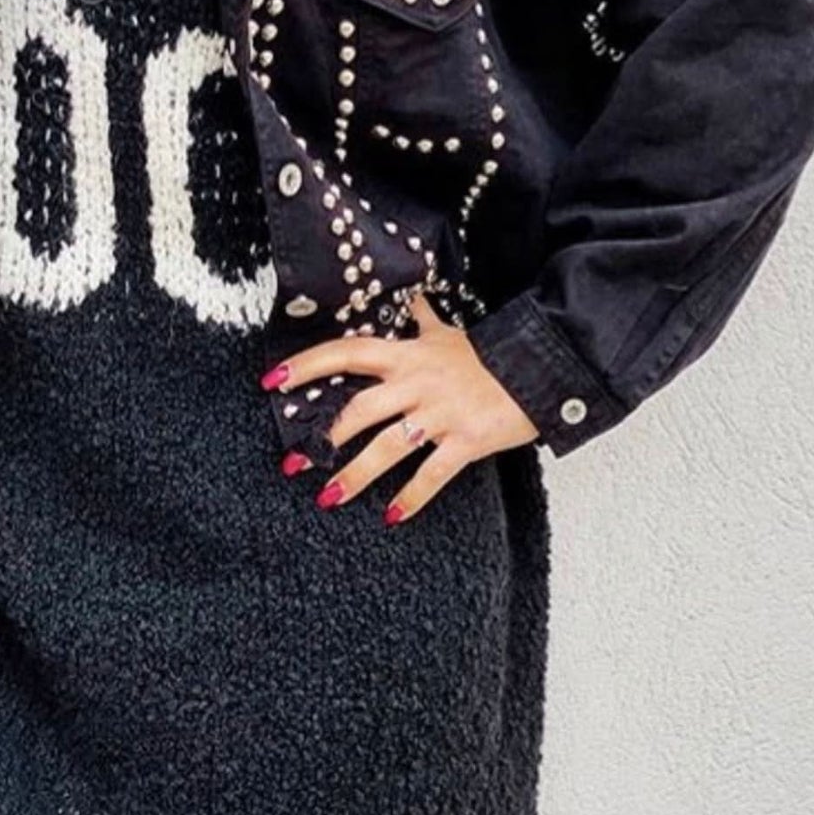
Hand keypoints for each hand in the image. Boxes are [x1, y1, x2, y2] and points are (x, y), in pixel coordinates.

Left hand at [262, 291, 540, 524]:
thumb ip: (422, 319)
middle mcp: (416, 384)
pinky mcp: (466, 441)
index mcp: (406, 355)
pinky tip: (392, 516)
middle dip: (323, 438)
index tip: (273, 380)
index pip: (346, 354)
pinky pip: (432, 475)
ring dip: (355, 475)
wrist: (540, 369)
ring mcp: (440, 415)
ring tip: (327, 497)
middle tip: (293, 461)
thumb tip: (411, 297)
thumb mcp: (448, 333)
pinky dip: (411, 498)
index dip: (308, 365)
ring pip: (388, 448)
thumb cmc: (489, 355)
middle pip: (359, 410)